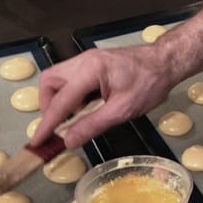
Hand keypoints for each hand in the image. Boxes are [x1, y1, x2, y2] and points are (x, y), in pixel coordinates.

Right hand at [31, 45, 178, 148]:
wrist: (165, 62)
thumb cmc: (149, 83)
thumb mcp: (122, 110)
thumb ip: (93, 125)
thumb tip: (68, 140)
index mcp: (90, 70)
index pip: (60, 101)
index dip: (47, 124)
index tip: (37, 141)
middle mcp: (83, 61)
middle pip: (49, 81)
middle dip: (49, 105)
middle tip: (60, 124)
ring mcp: (86, 60)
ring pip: (57, 79)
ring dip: (60, 100)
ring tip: (78, 116)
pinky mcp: (91, 65)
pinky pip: (70, 80)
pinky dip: (71, 96)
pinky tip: (88, 107)